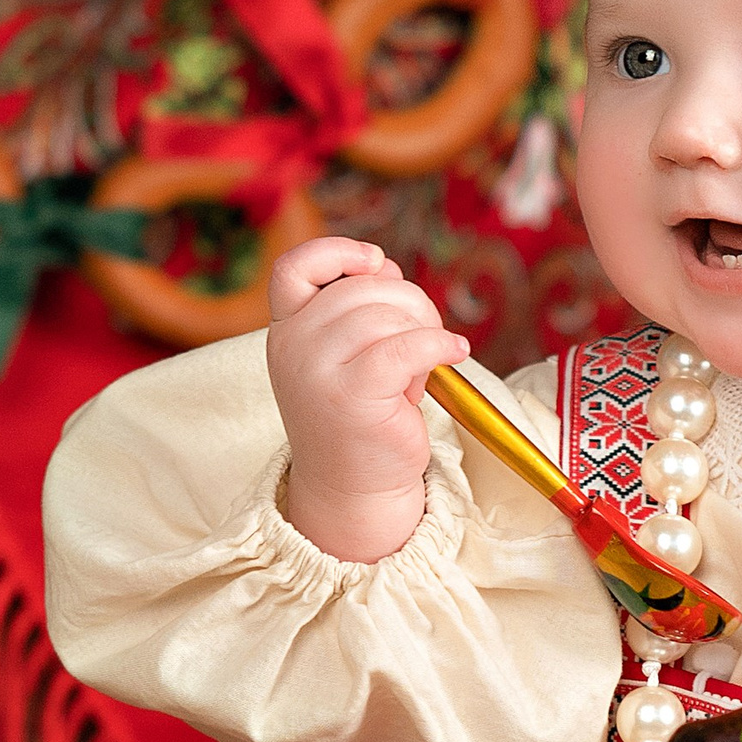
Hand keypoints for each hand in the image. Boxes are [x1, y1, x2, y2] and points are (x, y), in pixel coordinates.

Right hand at [269, 236, 469, 563]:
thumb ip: (362, 307)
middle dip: (409, 302)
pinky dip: (441, 344)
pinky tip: (455, 354)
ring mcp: (316, 371)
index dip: (338, 252)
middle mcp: (293, 346)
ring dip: (425, 329)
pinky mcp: (352, 394)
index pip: (295, 268)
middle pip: (364, 288)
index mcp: (286, 330)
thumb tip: (387, 269)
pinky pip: (408, 345)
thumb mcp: (353, 353)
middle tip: (426, 334)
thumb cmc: (364, 416)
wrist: (354, 489)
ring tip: (427, 362)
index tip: (377, 262)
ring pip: (388, 315)